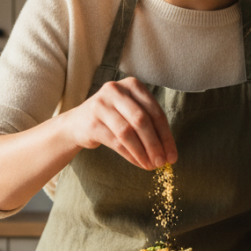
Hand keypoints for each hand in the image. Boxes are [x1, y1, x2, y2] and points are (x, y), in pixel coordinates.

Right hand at [61, 78, 176, 170]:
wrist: (77, 123)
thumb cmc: (112, 118)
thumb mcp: (131, 111)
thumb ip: (149, 124)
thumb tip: (168, 151)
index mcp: (132, 85)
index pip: (154, 111)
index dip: (166, 135)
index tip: (172, 155)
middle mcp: (116, 90)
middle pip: (142, 120)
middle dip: (155, 144)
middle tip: (162, 162)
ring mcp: (101, 105)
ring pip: (128, 132)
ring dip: (143, 152)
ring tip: (151, 166)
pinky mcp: (92, 123)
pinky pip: (116, 142)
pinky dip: (130, 155)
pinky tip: (139, 163)